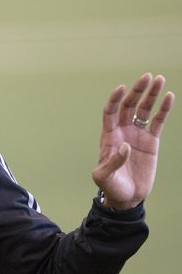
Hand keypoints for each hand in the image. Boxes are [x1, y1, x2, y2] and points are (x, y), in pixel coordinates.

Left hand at [92, 73, 174, 209]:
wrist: (127, 196)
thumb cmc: (111, 186)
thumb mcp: (104, 176)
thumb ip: (112, 162)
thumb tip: (125, 146)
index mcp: (108, 136)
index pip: (110, 112)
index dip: (115, 99)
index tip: (122, 88)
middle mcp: (122, 131)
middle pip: (129, 106)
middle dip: (137, 91)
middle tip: (146, 77)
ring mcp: (137, 134)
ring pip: (144, 110)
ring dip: (151, 95)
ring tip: (159, 79)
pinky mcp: (151, 141)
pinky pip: (158, 122)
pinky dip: (163, 109)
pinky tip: (169, 96)